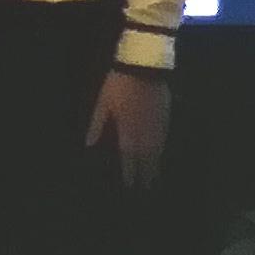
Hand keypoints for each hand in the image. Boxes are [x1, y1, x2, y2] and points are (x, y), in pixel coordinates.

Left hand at [85, 66, 170, 190]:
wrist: (143, 66)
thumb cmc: (118, 85)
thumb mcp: (102, 104)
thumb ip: (97, 125)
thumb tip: (88, 144)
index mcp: (128, 133)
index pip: (129, 159)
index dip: (130, 173)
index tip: (130, 186)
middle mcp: (145, 134)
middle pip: (147, 159)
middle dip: (146, 174)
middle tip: (147, 188)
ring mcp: (158, 126)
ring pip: (158, 151)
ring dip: (156, 165)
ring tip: (155, 177)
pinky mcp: (166, 117)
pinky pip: (164, 139)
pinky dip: (162, 150)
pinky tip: (161, 153)